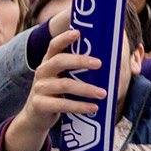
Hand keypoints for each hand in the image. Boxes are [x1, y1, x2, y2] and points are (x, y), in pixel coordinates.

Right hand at [2, 29, 106, 150]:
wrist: (36, 118)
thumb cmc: (58, 94)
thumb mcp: (65, 79)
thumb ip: (79, 71)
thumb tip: (113, 61)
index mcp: (49, 62)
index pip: (54, 46)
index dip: (65, 38)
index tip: (79, 32)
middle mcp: (42, 72)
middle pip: (59, 61)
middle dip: (80, 60)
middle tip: (99, 64)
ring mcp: (39, 88)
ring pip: (64, 85)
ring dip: (86, 89)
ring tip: (103, 93)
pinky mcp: (39, 105)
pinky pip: (61, 104)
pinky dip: (79, 106)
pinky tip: (93, 108)